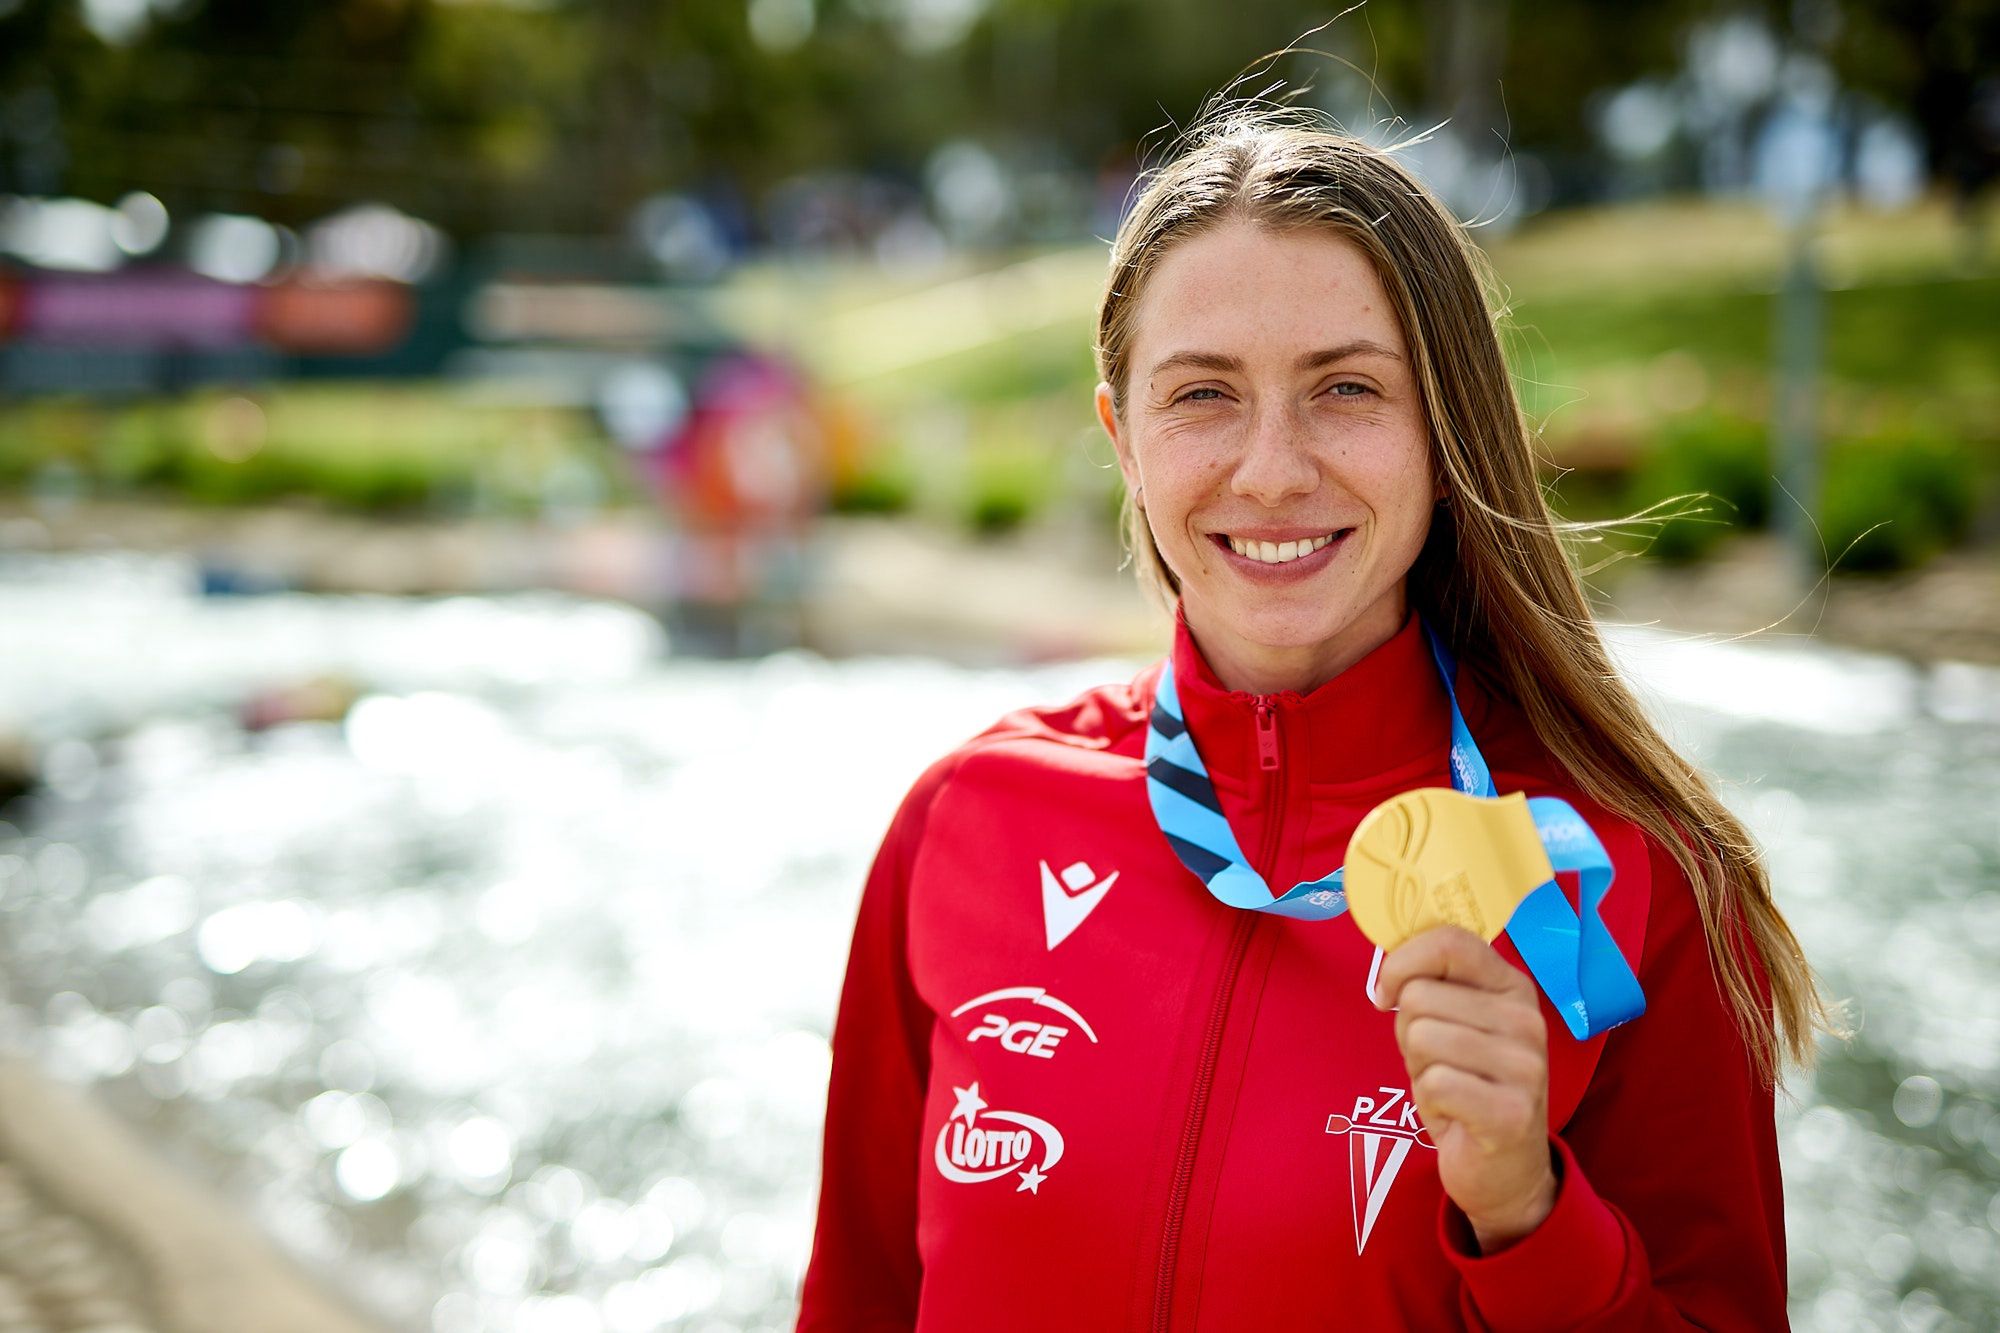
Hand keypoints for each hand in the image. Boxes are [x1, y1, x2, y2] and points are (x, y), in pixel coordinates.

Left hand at [1372, 925, 1556, 1252]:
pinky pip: (1435, 1082)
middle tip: (1435, 1062)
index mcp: (1511, 987)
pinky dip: (1429, 1099)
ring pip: (1422, 1037)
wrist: (1504, 1169)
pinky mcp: (1512, 1112)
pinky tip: (1454, 1112)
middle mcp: (1526, 1020)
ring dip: (1419, 1068)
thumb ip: (1429, 989)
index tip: (1387, 992)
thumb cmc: (1467, 1086)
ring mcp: (1525, 1066)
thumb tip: (1387, 973)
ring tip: (1447, 1086)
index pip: (1450, 941)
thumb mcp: (1453, 1026)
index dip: (1403, 961)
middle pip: (1420, 996)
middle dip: (1408, 1032)